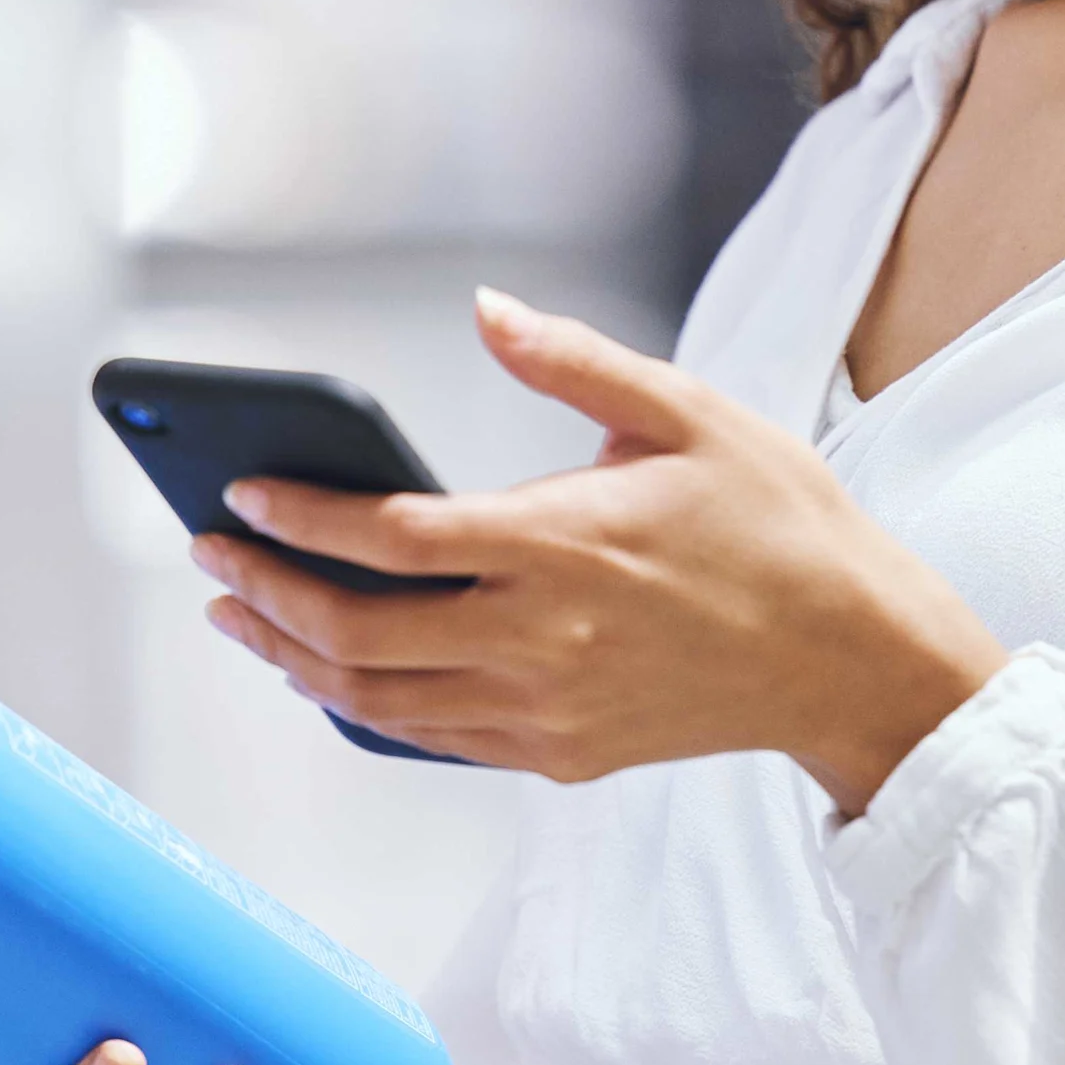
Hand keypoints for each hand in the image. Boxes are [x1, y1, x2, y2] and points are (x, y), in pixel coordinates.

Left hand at [189, 288, 1006, 813]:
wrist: (853, 657)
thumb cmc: (782, 526)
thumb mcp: (691, 413)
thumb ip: (572, 364)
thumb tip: (486, 311)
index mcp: (562, 543)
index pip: (389, 536)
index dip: (298, 516)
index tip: (240, 492)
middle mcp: (540, 638)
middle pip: (355, 631)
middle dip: (264, 591)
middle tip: (211, 554)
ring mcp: (546, 709)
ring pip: (378, 699)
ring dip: (294, 659)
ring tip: (244, 617)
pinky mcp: (562, 754)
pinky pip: (434, 740)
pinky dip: (365, 708)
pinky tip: (334, 674)